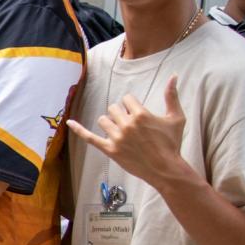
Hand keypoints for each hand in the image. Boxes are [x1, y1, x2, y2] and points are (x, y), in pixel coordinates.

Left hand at [66, 75, 186, 185]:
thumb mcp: (176, 118)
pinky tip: (69, 122)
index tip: (138, 113)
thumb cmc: (172, 144)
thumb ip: (172, 96)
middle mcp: (126, 125)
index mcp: (140, 115)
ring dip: (110, 122)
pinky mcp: (109, 150)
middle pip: (113, 108)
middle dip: (121, 113)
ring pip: (103, 120)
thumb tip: (173, 76)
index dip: (132, 105)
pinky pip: (89, 138)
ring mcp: (116, 138)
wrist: (166, 169)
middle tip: (131, 124)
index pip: (126, 99)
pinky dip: (78, 129)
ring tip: (121, 130)